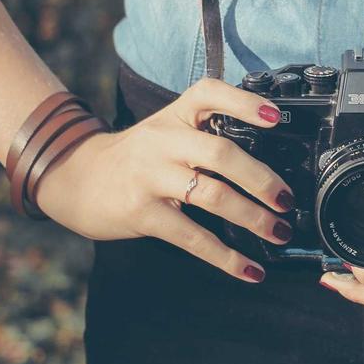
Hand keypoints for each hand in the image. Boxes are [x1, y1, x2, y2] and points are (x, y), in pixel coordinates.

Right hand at [34, 78, 295, 282]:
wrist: (76, 177)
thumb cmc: (137, 157)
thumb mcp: (166, 130)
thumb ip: (205, 135)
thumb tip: (267, 167)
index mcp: (175, 115)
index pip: (210, 94)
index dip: (245, 103)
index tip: (277, 118)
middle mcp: (163, 141)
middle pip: (221, 152)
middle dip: (261, 179)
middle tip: (286, 199)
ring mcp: (151, 176)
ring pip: (212, 195)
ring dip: (252, 218)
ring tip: (278, 232)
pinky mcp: (143, 213)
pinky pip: (192, 237)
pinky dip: (226, 257)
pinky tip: (251, 270)